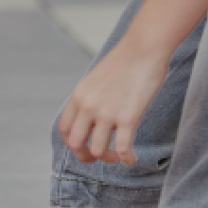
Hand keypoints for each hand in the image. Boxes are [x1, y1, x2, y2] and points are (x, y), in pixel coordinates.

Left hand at [57, 42, 167, 164]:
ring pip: (97, 151)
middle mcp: (88, 106)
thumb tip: (90, 117)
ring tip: (118, 156)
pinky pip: (122, 149)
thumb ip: (89, 98)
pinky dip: (126, 159)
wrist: (144, 48)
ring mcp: (107, 113)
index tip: (83, 147)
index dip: (72, 143)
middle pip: (75, 144)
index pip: (64, 129)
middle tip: (98, 157)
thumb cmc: (125, 62)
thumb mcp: (95, 79)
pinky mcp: (128, 117)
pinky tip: (131, 159)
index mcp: (78, 96)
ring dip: (108, 158)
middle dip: (85, 156)